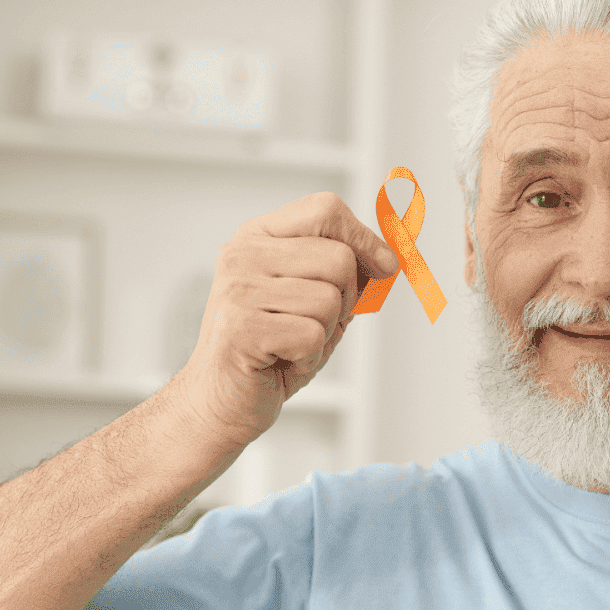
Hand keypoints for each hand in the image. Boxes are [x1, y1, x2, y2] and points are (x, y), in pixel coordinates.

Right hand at [162, 191, 399, 449]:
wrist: (222, 400)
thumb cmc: (271, 349)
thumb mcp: (312, 298)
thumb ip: (345, 273)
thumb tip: (387, 259)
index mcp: (259, 236)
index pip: (325, 209)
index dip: (365, 238)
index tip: (384, 266)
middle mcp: (243, 255)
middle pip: (338, 258)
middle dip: (345, 299)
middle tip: (315, 323)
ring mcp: (238, 290)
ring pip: (329, 300)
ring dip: (323, 333)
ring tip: (291, 344)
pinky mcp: (240, 329)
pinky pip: (312, 335)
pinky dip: (308, 357)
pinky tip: (281, 361)